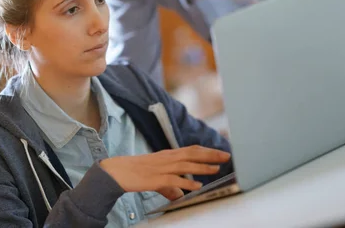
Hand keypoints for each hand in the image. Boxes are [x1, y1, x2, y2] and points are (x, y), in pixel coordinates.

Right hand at [99, 145, 230, 199]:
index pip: (192, 149)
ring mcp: (162, 167)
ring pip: (186, 165)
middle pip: (193, 153)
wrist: (118, 171)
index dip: (207, 150)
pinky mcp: (156, 178)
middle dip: (211, 155)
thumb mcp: (157, 177)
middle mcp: (168, 158)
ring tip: (216, 169)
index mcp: (169, 155)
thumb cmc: (137, 172)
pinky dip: (187, 183)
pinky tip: (197, 186)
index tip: (220, 152)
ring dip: (202, 167)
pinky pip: (175, 180)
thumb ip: (170, 186)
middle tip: (226, 156)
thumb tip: (179, 196)